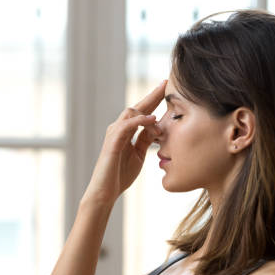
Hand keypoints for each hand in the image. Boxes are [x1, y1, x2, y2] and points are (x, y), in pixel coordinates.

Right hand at [82, 80, 166, 205]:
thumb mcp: (139, 154)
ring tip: (162, 122)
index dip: (155, 100)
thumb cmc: (120, 175)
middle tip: (166, 83)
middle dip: (153, 95)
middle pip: (137, 106)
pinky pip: (127, 125)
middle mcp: (118, 128)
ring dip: (149, 112)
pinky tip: (152, 120)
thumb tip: (157, 129)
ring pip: (131, 112)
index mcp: (126, 131)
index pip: (142, 112)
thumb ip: (145, 140)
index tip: (168, 89)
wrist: (106, 191)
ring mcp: (114, 134)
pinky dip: (140, 121)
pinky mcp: (112, 142)